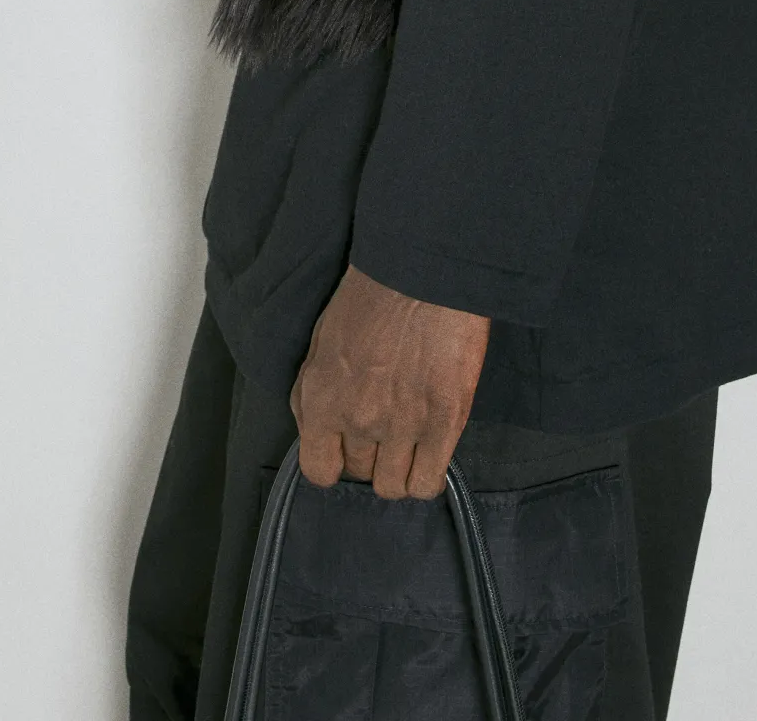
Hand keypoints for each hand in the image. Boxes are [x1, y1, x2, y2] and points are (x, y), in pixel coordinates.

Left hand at [289, 264, 490, 499]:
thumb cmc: (370, 295)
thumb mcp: (321, 340)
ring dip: (399, 470)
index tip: (346, 450)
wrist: (424, 270)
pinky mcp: (444, 422)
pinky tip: (429, 456)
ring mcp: (403, 425)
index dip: (333, 462)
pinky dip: (426, 477)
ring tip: (409, 445)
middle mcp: (358, 421)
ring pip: (393, 487)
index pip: (319, 471)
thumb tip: (316, 430)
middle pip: (360, 475)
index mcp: (322, 400)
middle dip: (369, 457)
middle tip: (384, 432)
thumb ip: (313, 392)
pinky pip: (427, 482)